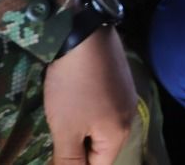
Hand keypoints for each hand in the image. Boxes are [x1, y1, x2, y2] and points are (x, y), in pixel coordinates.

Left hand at [44, 27, 137, 164]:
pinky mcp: (119, 76)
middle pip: (102, 146)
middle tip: (55, 135)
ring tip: (62, 116)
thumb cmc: (73, 85)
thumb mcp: (66, 128)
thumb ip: (69, 160)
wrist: (84, 31)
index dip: (74, 164)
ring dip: (83, 127)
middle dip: (78, 146)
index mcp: (118, 134)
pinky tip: (74, 95)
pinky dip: (89, 108)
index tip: (57, 148)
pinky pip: (105, 105)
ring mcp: (126, 93)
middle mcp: (129, 116)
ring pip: (103, 124)